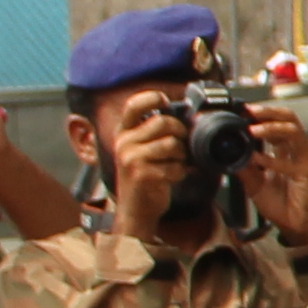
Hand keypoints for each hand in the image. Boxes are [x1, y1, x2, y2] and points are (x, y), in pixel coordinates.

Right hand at [100, 97, 200, 235]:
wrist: (135, 210)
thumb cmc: (144, 177)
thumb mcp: (141, 149)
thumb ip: (154, 131)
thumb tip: (185, 115)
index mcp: (123, 132)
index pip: (134, 104)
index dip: (153, 98)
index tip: (165, 102)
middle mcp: (124, 143)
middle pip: (163, 122)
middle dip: (179, 132)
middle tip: (181, 145)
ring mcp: (131, 159)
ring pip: (172, 144)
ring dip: (181, 155)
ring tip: (175, 163)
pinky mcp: (142, 175)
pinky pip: (175, 166)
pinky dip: (180, 173)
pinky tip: (171, 178)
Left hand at [243, 103, 307, 238]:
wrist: (296, 226)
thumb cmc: (280, 203)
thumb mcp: (254, 183)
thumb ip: (243, 167)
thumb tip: (225, 152)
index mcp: (285, 148)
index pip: (276, 121)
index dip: (260, 113)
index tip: (241, 111)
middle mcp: (296, 149)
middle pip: (287, 117)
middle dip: (267, 111)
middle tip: (248, 111)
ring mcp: (303, 159)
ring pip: (292, 131)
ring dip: (270, 128)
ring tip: (251, 130)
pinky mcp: (306, 173)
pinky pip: (288, 162)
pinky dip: (271, 159)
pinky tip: (256, 159)